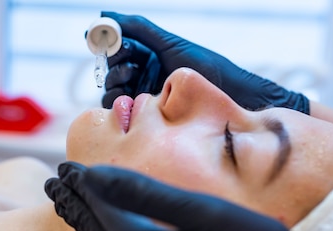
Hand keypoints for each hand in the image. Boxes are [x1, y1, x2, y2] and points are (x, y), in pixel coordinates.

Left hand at [45, 162, 332, 230]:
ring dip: (81, 225)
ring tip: (61, 206)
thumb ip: (144, 193)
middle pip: (92, 228)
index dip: (81, 182)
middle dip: (72, 201)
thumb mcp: (201, 213)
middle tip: (51, 181)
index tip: (63, 165)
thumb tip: (94, 174)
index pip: (99, 205)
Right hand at [100, 11, 308, 114]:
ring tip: (134, 77)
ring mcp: (143, 94)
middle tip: (130, 62)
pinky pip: (120, 109)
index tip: (111, 42)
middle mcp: (143, 73)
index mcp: (149, 53)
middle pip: (112, 68)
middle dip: (116, 63)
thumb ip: (137, 27)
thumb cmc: (204, 67)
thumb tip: (104, 14)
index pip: (118, 47)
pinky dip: (119, 102)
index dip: (112, 43)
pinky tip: (133, 97)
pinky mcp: (146, 115)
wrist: (227, 96)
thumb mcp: (168, 43)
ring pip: (112, 89)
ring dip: (116, 81)